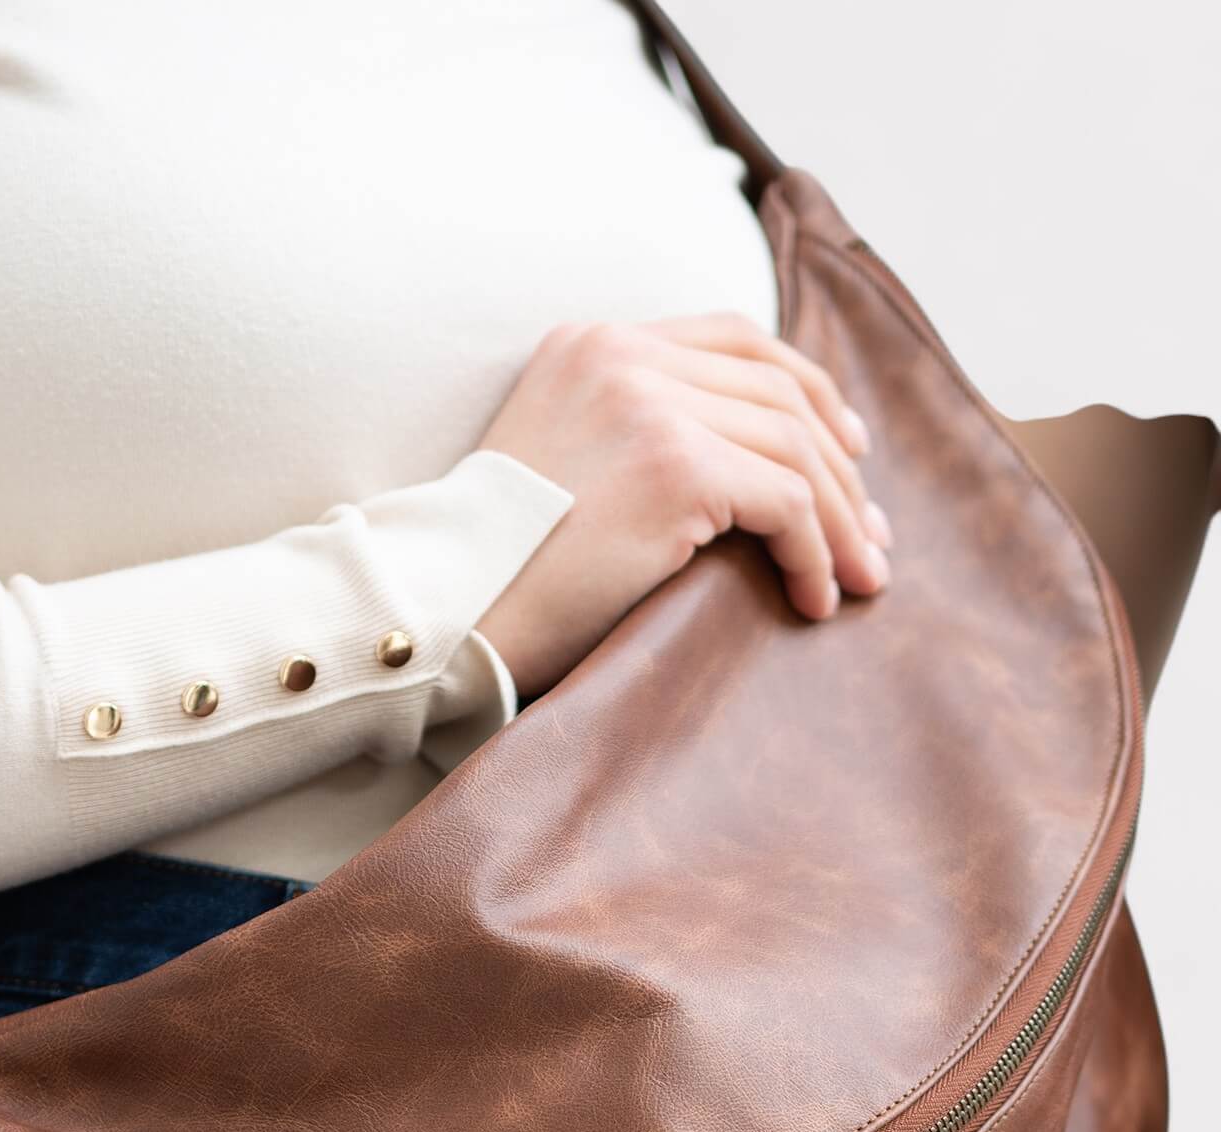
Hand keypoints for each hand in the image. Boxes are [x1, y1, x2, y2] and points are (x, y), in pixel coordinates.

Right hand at [476, 314, 892, 697]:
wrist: (446, 606)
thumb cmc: (495, 568)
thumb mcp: (556, 463)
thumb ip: (627, 432)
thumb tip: (736, 473)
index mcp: (592, 342)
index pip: (734, 340)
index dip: (807, 390)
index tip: (847, 448)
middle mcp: (624, 356)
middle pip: (779, 391)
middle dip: (842, 466)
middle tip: (871, 534)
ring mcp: (650, 405)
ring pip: (796, 447)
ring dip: (841, 521)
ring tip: (861, 578)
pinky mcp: (675, 467)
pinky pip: (786, 502)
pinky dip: (815, 552)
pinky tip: (817, 597)